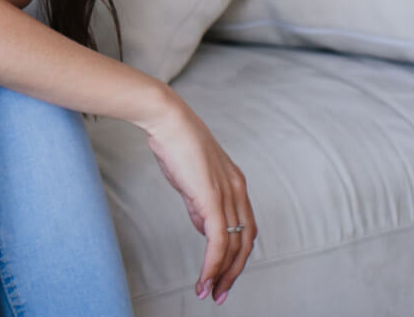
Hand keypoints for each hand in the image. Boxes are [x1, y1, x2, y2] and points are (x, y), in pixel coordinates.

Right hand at [143, 95, 255, 304]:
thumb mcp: (191, 179)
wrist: (166, 120)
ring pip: (233, 247)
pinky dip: (212, 265)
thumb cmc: (174, 143)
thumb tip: (203, 227)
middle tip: (221, 293)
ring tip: (209, 292)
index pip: (245, 228)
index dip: (237, 253)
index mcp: (236, 184)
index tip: (224, 272)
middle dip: (234, 272)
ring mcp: (227, 195)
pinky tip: (204, 278)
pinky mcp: (212, 199)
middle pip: (246, 242)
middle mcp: (238, 191)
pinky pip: (217, 242)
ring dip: (222, 274)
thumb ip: (200, 204)